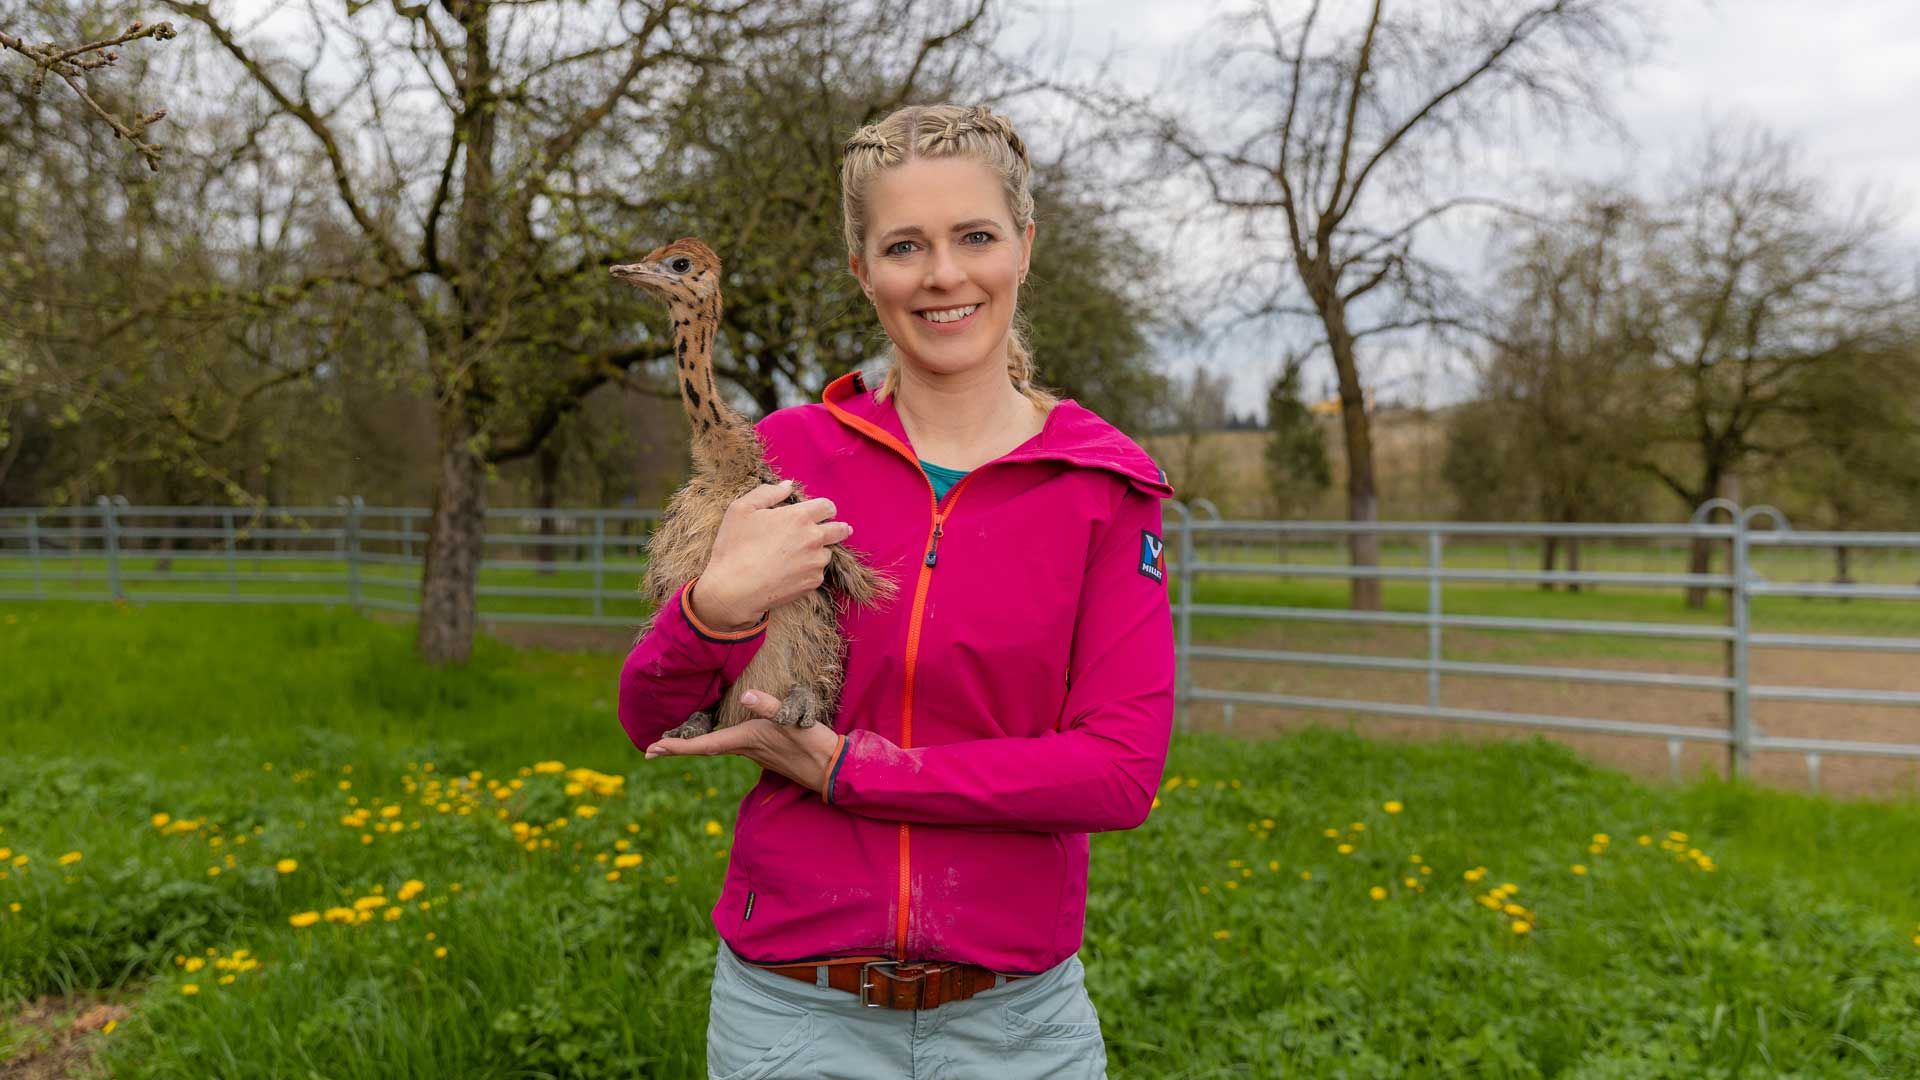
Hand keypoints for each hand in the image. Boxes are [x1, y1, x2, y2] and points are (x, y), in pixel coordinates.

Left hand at [643, 689, 840, 794]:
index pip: (704, 745)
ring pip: (714, 748)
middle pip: (703, 748)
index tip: (653, 748)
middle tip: (651, 750)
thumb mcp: (793, 722)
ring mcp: (753, 751)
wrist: (831, 768)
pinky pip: (728, 746)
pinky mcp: (762, 749)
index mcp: (746, 740)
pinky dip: (711, 744)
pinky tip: (712, 738)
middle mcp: (745, 748)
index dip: (677, 746)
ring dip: (692, 746)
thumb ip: (770, 707)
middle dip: (677, 748)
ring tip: (672, 744)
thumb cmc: (812, 745)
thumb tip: (748, 695)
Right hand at [693, 480, 852, 629]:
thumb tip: (788, 485)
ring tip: (798, 555)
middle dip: (838, 528)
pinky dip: (810, 570)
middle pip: (839, 530)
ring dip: (819, 551)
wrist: (734, 589)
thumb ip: (767, 492)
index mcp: (799, 517)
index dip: (825, 508)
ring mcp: (815, 562)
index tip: (823, 512)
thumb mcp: (742, 509)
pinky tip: (792, 571)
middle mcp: (813, 538)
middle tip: (839, 529)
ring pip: (827, 552)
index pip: (828, 507)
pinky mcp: (813, 582)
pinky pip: (817, 572)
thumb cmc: (735, 547)